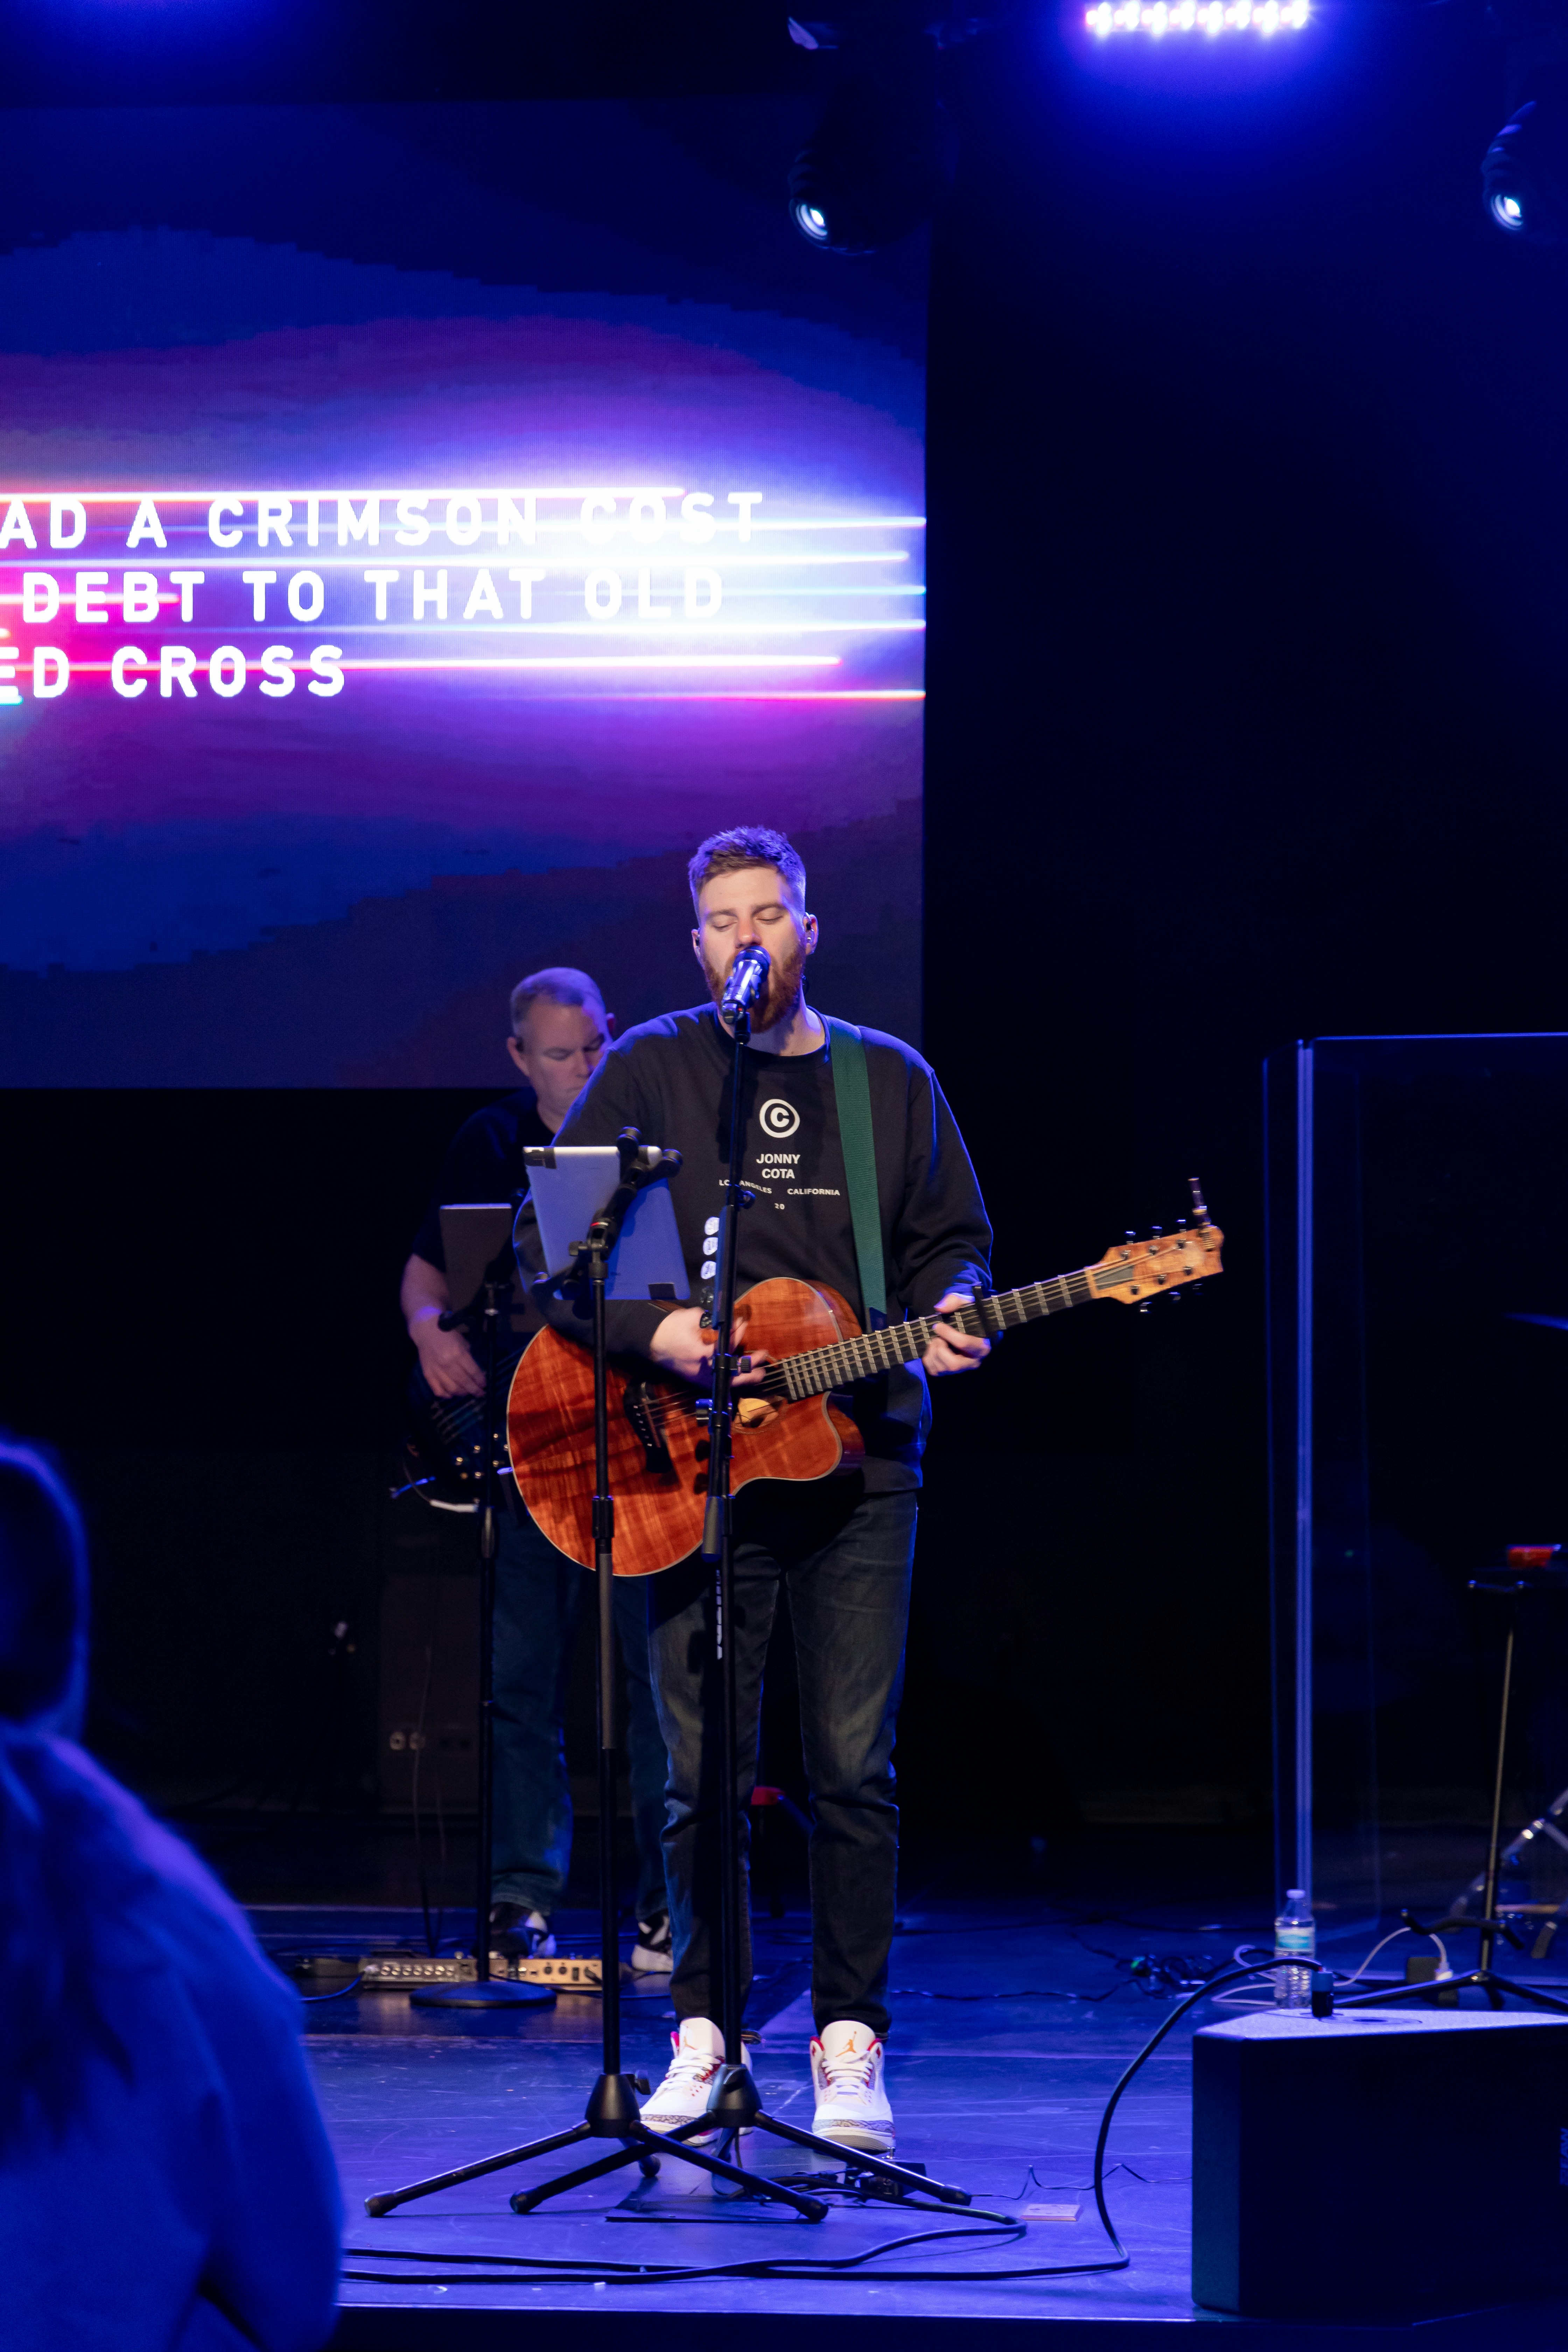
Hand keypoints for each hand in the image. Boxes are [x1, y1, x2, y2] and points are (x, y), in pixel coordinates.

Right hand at [411, 1312, 484, 1397]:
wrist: (427, 1331)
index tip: (484, 1385)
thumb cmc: (448, 1335)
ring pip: (452, 1389)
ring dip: (462, 1393)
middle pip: (464, 1382)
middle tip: (480, 1393)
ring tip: (467, 1392)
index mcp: (459, 1354)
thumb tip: (477, 1374)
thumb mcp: (463, 1343)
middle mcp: (448, 1363)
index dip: (480, 1381)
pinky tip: (452, 1394)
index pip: (473, 1372)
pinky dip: (446, 1395)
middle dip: (475, 1390)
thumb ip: (469, 1359)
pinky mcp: (427, 1374)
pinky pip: (437, 1390)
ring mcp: (437, 1370)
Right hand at [647, 1306, 768, 1387]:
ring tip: (759, 1373)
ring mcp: (699, 1376)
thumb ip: (713, 1323)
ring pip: (727, 1380)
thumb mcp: (692, 1318)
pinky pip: (718, 1382)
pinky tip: (740, 1376)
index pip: (728, 1346)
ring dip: (745, 1376)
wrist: (651, 1342)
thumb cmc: (669, 1329)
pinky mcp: (697, 1379)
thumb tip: (731, 1325)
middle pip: (733, 1370)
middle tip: (762, 1355)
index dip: (737, 1334)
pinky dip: (731, 1380)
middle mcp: (703, 1368)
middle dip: (750, 1364)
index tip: (742, 1324)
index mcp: (702, 1353)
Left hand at [922, 1290, 990, 1377]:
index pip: (964, 1344)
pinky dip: (929, 1358)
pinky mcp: (950, 1371)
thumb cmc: (969, 1315)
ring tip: (936, 1340)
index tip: (938, 1325)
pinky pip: (934, 1371)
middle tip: (937, 1337)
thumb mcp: (965, 1303)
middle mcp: (974, 1361)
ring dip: (933, 1352)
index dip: (947, 1334)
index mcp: (982, 1345)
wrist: (968, 1326)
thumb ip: (954, 1301)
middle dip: (940, 1349)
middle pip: (953, 1364)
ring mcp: (962, 1369)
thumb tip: (940, 1308)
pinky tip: (934, 1348)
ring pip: (942, 1369)